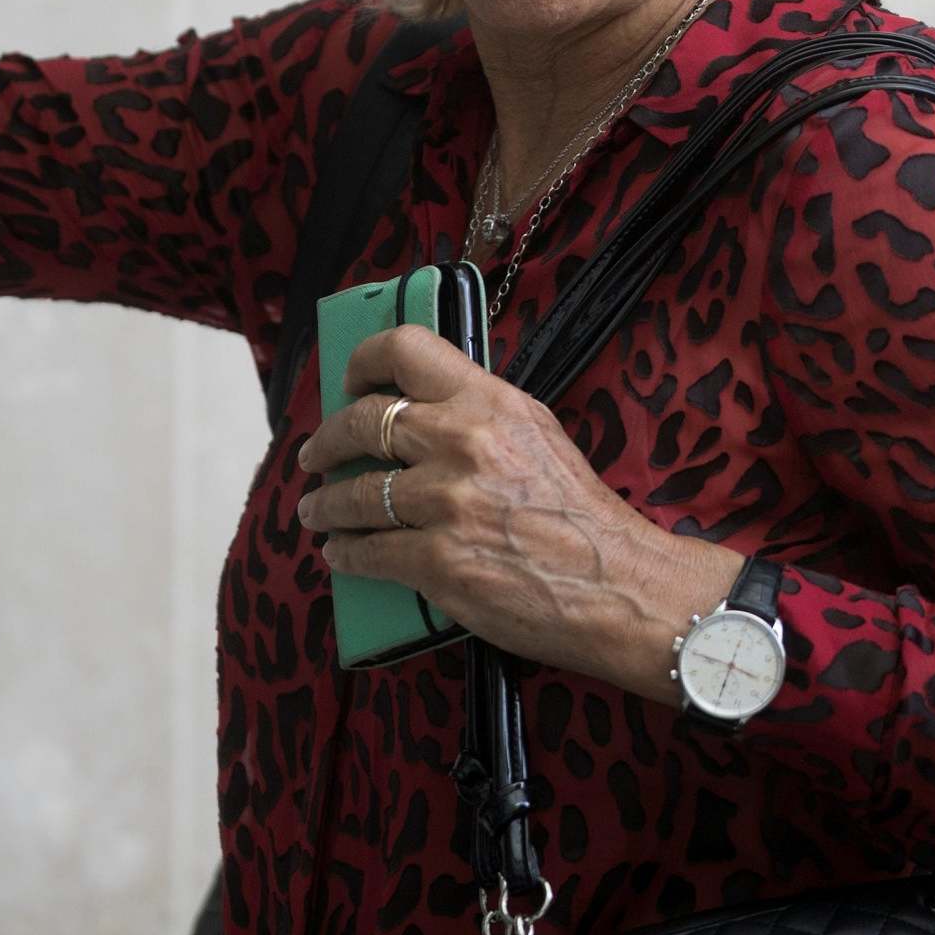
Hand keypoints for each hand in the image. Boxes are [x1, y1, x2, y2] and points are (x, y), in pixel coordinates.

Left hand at [293, 324, 741, 693]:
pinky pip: (366, 551)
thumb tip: (417, 407)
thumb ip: (479, 413)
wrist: (618, 585)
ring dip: (325, 505)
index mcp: (491, 401)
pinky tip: (341, 552)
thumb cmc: (581, 515)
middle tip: (316, 455)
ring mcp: (448, 503)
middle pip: (362, 422)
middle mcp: (464, 441)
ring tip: (317, 512)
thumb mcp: (537, 433)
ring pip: (353, 493)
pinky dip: (345, 552)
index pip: (406, 350)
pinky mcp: (438, 562)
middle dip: (326, 442)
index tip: (349, 382)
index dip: (362, 360)